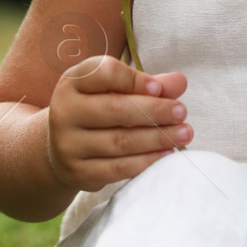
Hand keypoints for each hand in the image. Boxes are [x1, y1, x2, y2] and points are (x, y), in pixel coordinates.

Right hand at [46, 55, 192, 192]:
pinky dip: (146, 161)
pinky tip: (167, 154)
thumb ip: (147, 84)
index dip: (134, 80)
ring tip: (184, 133)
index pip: (104, 74)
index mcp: (73, 82)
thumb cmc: (97, 109)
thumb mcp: (115, 90)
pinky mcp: (78, 172)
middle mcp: (64, 111)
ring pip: (119, 141)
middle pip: (114, 109)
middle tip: (182, 112)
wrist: (62, 147)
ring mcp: (68, 144)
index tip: (159, 88)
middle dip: (154, 111)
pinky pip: (117, 169)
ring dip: (157, 138)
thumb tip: (180, 82)